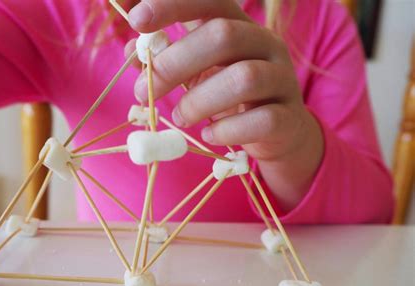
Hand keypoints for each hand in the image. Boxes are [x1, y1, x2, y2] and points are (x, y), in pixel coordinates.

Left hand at [127, 0, 323, 210]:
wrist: (279, 132)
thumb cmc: (231, 99)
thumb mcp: (199, 74)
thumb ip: (171, 61)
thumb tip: (133, 55)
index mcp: (241, 27)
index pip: (212, 1)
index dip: (173, 5)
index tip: (136, 20)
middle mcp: (266, 45)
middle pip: (223, 36)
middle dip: (175, 64)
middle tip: (144, 92)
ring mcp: (283, 79)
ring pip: (244, 78)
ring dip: (199, 101)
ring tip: (180, 117)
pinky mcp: (289, 117)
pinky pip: (261, 120)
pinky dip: (227, 131)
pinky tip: (211, 136)